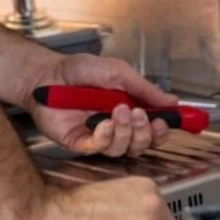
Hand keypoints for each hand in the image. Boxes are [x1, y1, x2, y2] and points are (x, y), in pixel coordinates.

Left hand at [25, 54, 178, 157]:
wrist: (47, 72)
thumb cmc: (78, 70)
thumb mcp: (117, 71)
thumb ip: (144, 88)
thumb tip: (172, 101)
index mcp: (129, 110)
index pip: (153, 129)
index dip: (163, 130)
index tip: (168, 121)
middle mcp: (116, 127)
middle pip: (141, 144)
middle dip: (145, 133)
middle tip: (139, 115)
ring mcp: (98, 136)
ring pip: (122, 149)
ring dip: (125, 132)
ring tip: (119, 111)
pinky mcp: (79, 142)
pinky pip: (99, 148)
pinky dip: (105, 137)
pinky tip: (104, 123)